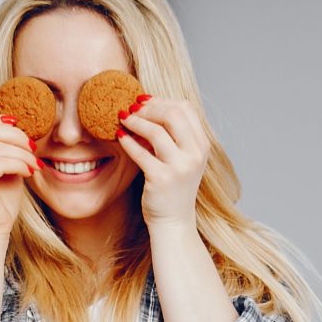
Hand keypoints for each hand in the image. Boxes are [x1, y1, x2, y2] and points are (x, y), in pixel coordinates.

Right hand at [0, 112, 38, 237]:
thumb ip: (4, 146)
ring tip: (34, 163)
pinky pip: (1, 162)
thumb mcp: (3, 167)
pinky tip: (29, 172)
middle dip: (15, 134)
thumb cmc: (0, 201)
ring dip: (22, 152)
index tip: (16, 126)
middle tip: (32, 146)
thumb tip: (18, 124)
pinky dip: (20, 164)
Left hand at [117, 97, 208, 229]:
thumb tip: (148, 104)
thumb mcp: (182, 157)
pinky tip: (120, 136)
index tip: (144, 101)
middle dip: (148, 108)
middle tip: (130, 107)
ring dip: (135, 121)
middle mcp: (195, 154)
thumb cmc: (173, 187)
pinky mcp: (162, 179)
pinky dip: (128, 141)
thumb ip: (173, 134)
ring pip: (156, 131)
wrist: (174, 221)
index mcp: (202, 144)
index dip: (162, 100)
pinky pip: (141, 152)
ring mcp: (180, 167)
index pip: (185, 108)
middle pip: (172, 114)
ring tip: (122, 118)